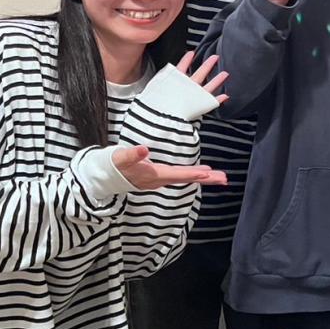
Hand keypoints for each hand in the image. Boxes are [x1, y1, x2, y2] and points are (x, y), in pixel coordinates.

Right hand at [113, 53, 229, 189]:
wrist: (104, 176)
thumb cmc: (112, 165)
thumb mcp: (119, 158)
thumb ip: (131, 154)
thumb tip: (144, 149)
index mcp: (153, 175)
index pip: (177, 174)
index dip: (192, 173)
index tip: (208, 173)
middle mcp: (159, 179)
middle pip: (187, 179)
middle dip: (206, 179)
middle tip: (224, 180)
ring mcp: (160, 179)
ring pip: (186, 178)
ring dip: (204, 178)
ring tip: (221, 177)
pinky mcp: (160, 176)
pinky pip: (182, 176)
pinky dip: (194, 174)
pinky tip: (203, 173)